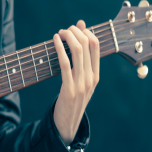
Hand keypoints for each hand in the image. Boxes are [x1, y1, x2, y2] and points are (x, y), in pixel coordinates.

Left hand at [53, 20, 99, 144]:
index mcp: (96, 75)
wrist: (67, 124)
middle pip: (87, 45)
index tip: (76, 27)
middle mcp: (91, 78)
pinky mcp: (69, 89)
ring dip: (68, 37)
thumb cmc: (71, 100)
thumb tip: (78, 40)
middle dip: (75, 31)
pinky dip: (60, 49)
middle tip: (65, 29)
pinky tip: (55, 40)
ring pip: (78, 51)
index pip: (96, 46)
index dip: (86, 32)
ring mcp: (82, 84)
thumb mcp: (80, 82)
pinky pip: (66, 64)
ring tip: (60, 32)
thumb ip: (80, 64)